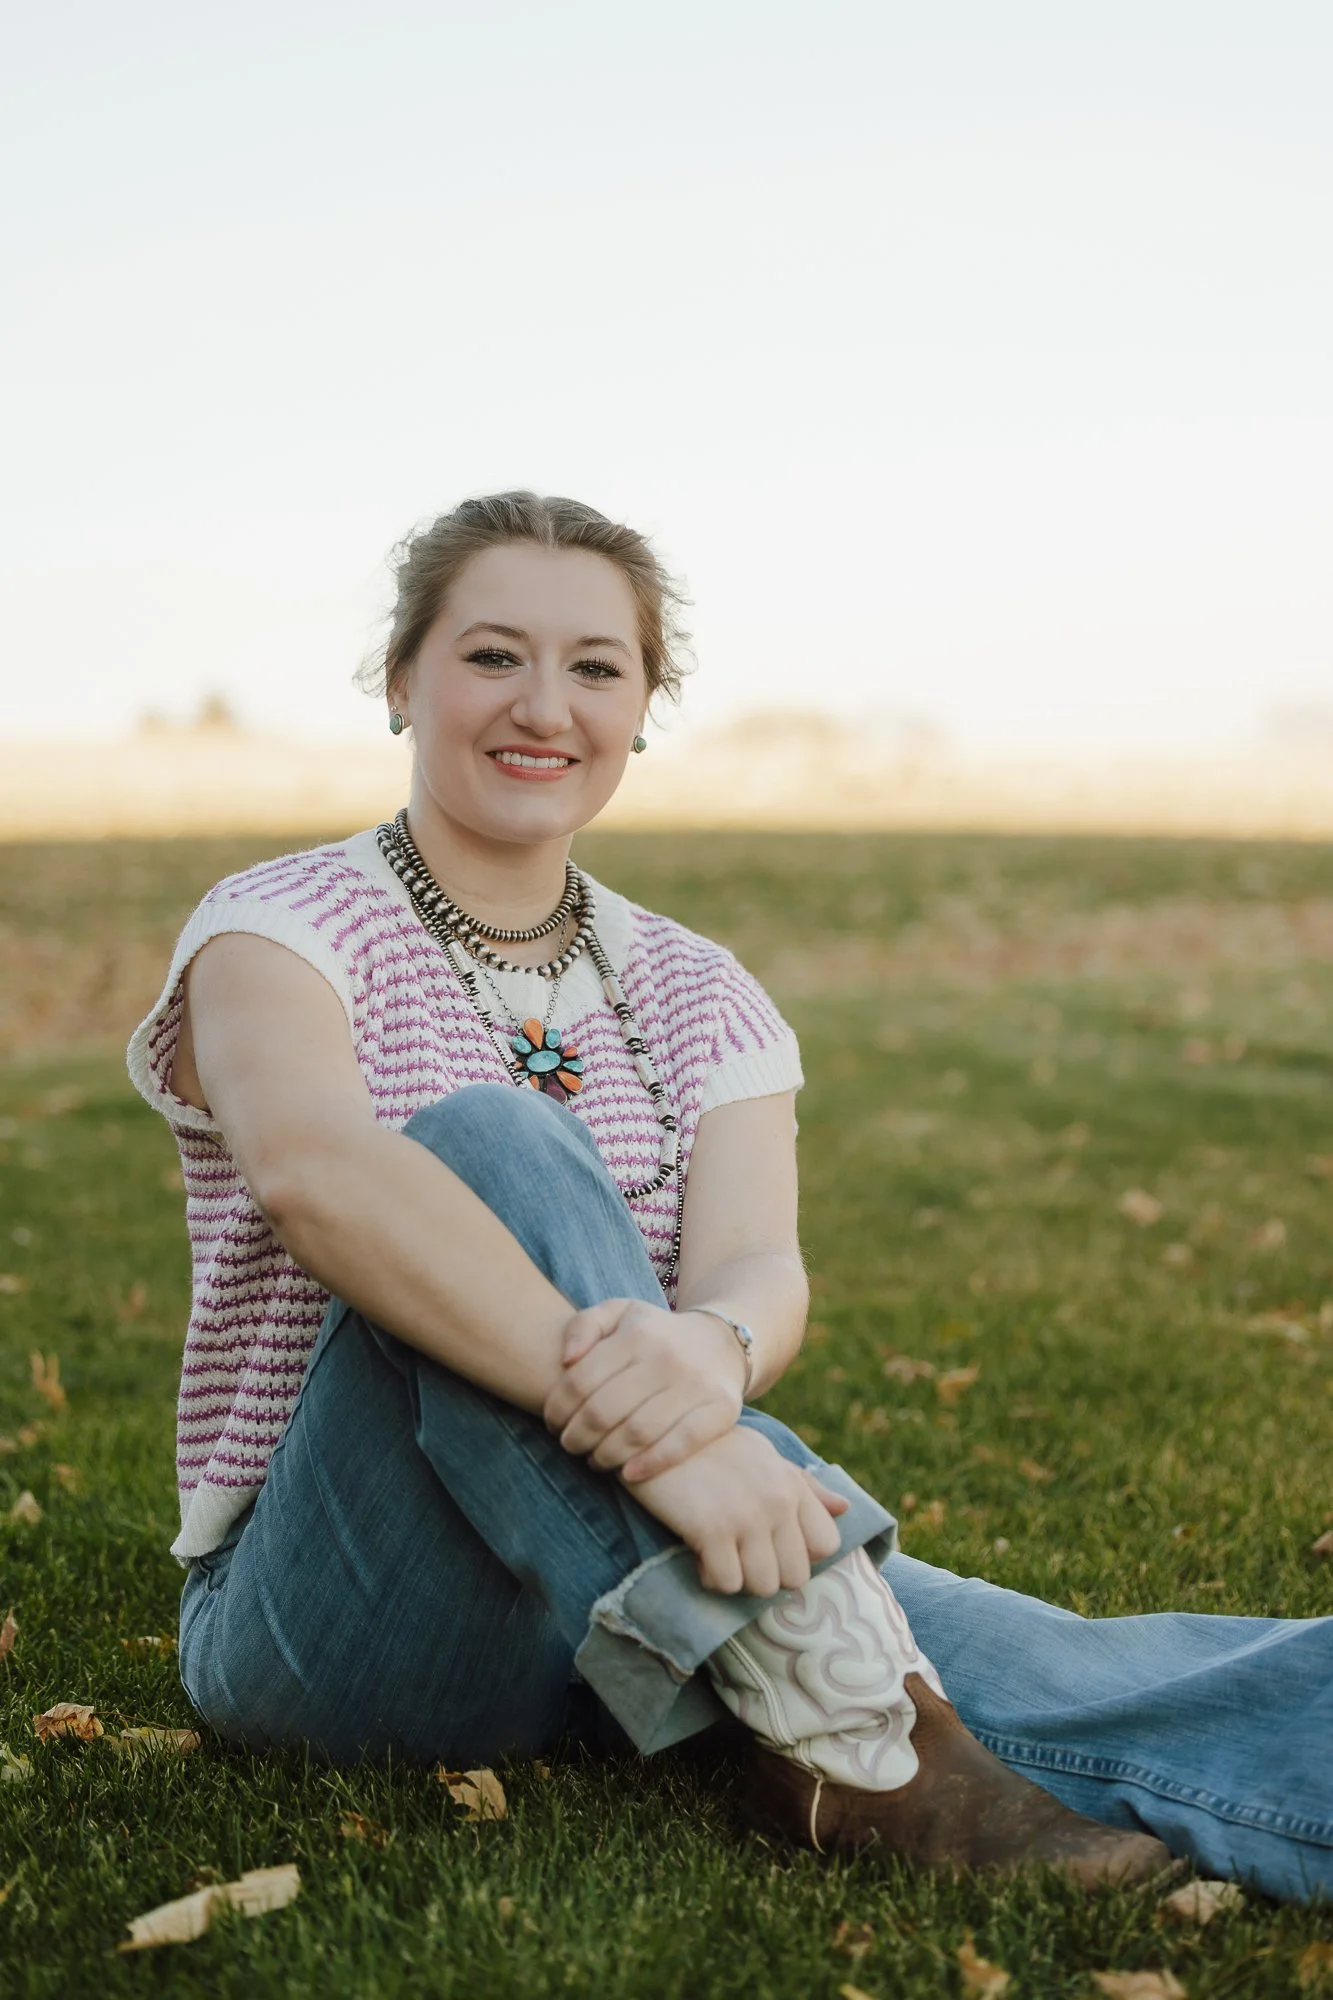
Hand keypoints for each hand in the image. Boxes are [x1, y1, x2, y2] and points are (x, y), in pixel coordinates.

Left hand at [543, 1298, 746, 1482]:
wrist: (722, 1344)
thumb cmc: (656, 1335)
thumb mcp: (620, 1313)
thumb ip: (585, 1325)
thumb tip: (566, 1359)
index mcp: (636, 1334)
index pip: (580, 1381)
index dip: (558, 1409)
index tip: (553, 1424)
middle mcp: (666, 1357)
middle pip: (604, 1411)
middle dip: (577, 1437)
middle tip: (570, 1446)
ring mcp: (696, 1385)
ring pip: (637, 1432)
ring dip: (606, 1455)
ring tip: (595, 1460)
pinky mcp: (720, 1409)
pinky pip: (680, 1444)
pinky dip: (651, 1464)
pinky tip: (629, 1474)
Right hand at [629, 1425, 849, 1596]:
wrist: (657, 1430)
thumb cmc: (710, 1447)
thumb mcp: (762, 1456)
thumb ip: (803, 1486)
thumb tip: (844, 1508)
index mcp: (792, 1484)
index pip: (827, 1544)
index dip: (799, 1554)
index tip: (769, 1545)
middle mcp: (777, 1501)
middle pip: (795, 1576)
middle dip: (767, 1573)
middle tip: (739, 1553)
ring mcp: (746, 1516)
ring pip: (762, 1586)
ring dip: (737, 1577)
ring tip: (717, 1551)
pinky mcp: (712, 1529)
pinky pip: (726, 1583)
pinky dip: (710, 1576)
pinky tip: (697, 1551)